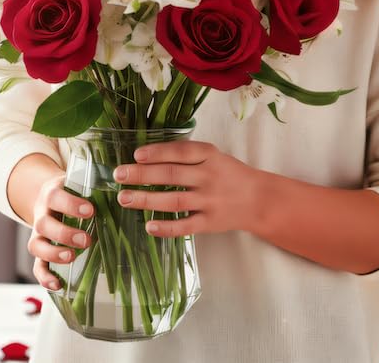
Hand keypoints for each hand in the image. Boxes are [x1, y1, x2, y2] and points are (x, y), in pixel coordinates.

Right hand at [27, 172, 94, 289]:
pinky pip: (37, 266)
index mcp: (52, 194)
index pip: (56, 197)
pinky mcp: (39, 252)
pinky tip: (58, 285)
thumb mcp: (79, 183)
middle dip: (64, 234)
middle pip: (44, 224)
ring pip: (36, 246)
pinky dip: (44, 277)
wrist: (48, 197)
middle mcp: (41, 214)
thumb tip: (125, 192)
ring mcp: (38, 235)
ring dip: (54, 254)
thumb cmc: (72, 192)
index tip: (90, 211)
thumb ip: (96, 188)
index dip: (71, 205)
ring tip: (71, 257)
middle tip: (86, 240)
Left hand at [114, 140, 261, 237]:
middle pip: (171, 174)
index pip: (180, 152)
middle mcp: (209, 176)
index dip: (157, 152)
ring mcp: (210, 200)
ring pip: (174, 200)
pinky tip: (148, 225)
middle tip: (119, 175)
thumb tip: (147, 156)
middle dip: (142, 174)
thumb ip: (187, 155)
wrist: (259, 199)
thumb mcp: (214, 156)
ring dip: (146, 199)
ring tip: (124, 198)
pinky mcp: (210, 222)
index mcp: (210, 155)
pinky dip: (166, 227)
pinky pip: (185, 226)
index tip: (136, 155)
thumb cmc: (230, 174)